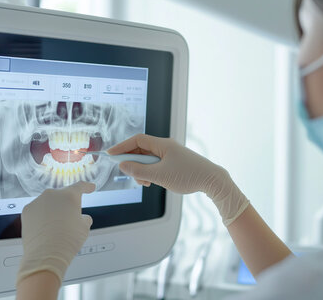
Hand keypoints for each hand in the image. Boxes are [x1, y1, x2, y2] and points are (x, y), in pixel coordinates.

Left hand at [16, 181, 95, 287]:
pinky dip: (41, 216)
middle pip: (63, 195)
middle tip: (71, 219)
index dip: (87, 187)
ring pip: (49, 203)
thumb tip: (81, 218)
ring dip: (54, 210)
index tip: (90, 187)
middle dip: (67, 204)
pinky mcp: (27, 210)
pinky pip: (38, 210)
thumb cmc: (67, 241)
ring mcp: (38, 201)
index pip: (81, 186)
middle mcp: (52, 194)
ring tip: (56, 228)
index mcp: (70, 195)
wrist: (46, 255)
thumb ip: (84, 218)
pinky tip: (45, 228)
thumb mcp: (84, 228)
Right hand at [107, 134, 249, 225]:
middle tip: (131, 175)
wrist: (212, 180)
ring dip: (142, 170)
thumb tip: (123, 165)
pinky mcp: (174, 163)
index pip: (137, 140)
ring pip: (148, 159)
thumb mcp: (159, 175)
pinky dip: (151, 173)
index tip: (111, 154)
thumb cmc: (188, 175)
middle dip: (134, 163)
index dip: (123, 146)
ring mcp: (171, 154)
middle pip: (141, 150)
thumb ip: (139, 170)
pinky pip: (156, 164)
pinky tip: (153, 182)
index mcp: (163, 145)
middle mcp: (166, 147)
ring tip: (146, 182)